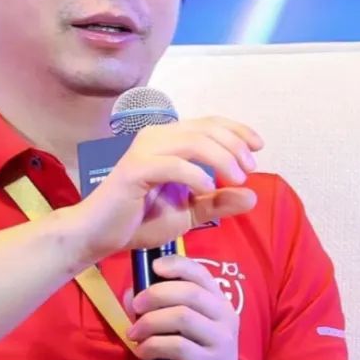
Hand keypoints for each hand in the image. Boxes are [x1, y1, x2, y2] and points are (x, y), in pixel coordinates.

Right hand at [68, 117, 262, 262]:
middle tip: (249, 169)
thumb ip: (218, 204)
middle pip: (207, 128)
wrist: (100, 235)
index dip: (237, 130)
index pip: (210, 123)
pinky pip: (173, 164)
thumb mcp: (188, 213)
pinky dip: (196, 174)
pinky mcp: (135, 169)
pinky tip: (208, 188)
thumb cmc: (139, 220)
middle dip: (235, 145)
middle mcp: (157, 137)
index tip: (259, 147)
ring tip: (236, 179)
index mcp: (169, 140)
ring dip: (221, 157)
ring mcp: (145, 150)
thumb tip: (252, 195)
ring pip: (194, 141)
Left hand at [122, 254, 249, 359]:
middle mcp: (226, 318)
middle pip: (188, 292)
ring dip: (150, 322)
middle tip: (134, 307)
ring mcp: (220, 342)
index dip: (175, 264)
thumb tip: (130, 294)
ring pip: (182, 316)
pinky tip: (143, 353)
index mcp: (221, 305)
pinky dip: (152, 346)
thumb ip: (164, 312)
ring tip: (134, 334)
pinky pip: (176, 346)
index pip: (200, 272)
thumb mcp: (185, 336)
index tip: (152, 266)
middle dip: (154, 295)